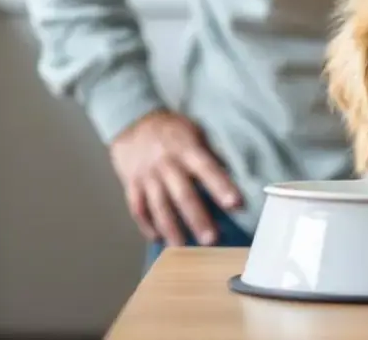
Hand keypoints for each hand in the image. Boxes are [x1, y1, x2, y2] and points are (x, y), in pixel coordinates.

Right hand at [109, 110, 242, 245]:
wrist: (131, 120)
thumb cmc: (170, 129)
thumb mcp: (193, 131)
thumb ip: (210, 153)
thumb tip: (235, 173)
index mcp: (185, 148)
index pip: (206, 168)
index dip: (221, 186)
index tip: (236, 204)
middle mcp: (166, 164)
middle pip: (182, 194)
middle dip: (197, 218)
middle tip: (211, 240)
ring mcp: (146, 176)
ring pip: (159, 206)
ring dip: (171, 229)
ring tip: (183, 247)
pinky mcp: (131, 184)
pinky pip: (138, 208)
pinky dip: (146, 225)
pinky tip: (157, 238)